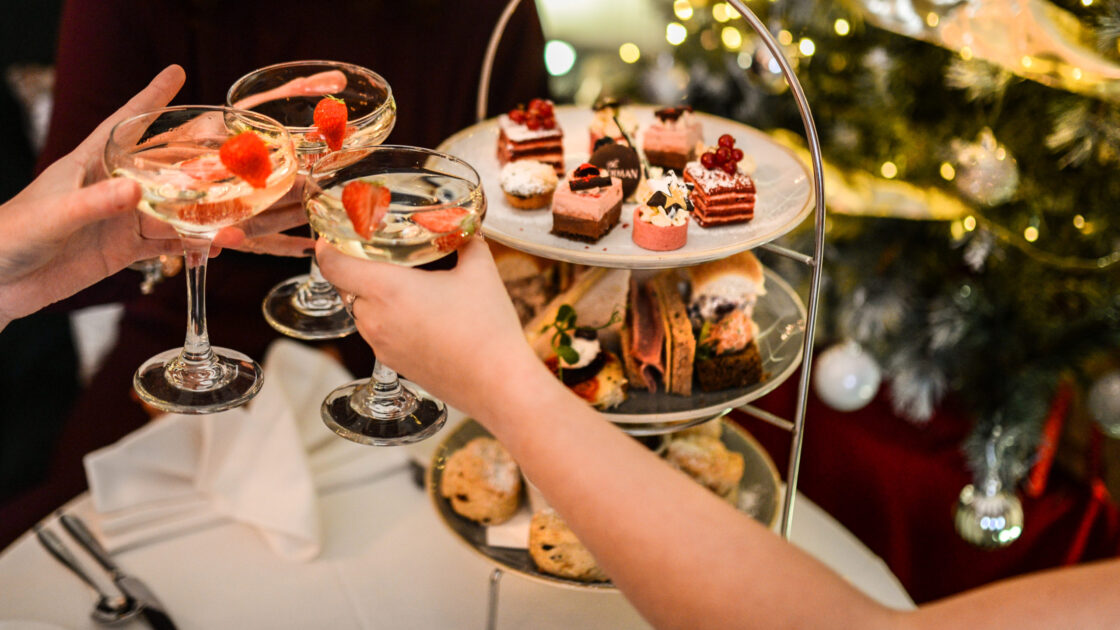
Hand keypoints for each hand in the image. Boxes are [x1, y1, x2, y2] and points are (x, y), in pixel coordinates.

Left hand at [0, 65, 309, 329]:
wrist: (0, 284)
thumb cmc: (12, 235)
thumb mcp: (55, 216)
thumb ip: (95, 203)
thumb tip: (135, 191)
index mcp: (89, 164)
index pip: (125, 124)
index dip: (150, 99)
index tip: (176, 74)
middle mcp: (111, 187)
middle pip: (164, 166)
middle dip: (200, 158)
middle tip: (236, 152)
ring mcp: (121, 219)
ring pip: (174, 209)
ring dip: (206, 212)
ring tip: (237, 217)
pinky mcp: (125, 249)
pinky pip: (168, 244)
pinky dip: (195, 244)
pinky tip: (217, 244)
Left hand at [316, 237, 536, 413]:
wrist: (499, 384)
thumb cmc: (488, 329)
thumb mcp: (481, 272)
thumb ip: (467, 241)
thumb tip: (464, 228)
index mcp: (387, 290)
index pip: (331, 264)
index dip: (328, 245)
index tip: (337, 233)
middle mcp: (374, 319)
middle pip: (345, 285)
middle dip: (357, 266)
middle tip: (380, 250)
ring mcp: (381, 345)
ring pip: (360, 309)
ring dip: (373, 294)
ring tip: (404, 282)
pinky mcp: (392, 363)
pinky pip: (377, 331)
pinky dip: (387, 317)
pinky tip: (418, 312)